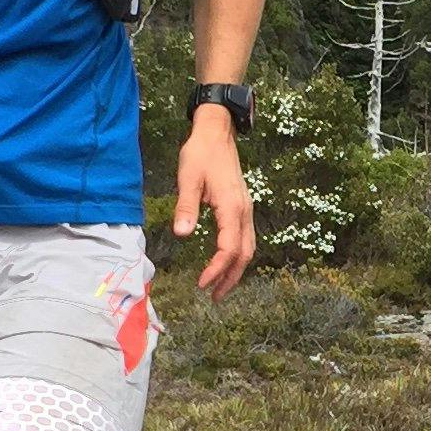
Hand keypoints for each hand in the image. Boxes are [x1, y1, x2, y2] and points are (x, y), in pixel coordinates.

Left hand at [174, 115, 256, 295]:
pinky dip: (237, 256)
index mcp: (232, 208)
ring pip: (248, 248)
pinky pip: (245, 238)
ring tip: (219, 286)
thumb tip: (182, 234)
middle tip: (213, 297)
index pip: (228, 248)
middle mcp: (244, 212)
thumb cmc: (201, 154)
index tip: (201, 283)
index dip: (216, 269)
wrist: (217, 133)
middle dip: (230, 278)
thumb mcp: (188, 178)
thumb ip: (186, 207)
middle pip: (244, 254)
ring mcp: (246, 210)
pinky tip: (225, 262)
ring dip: (236, 270)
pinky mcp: (243, 207)